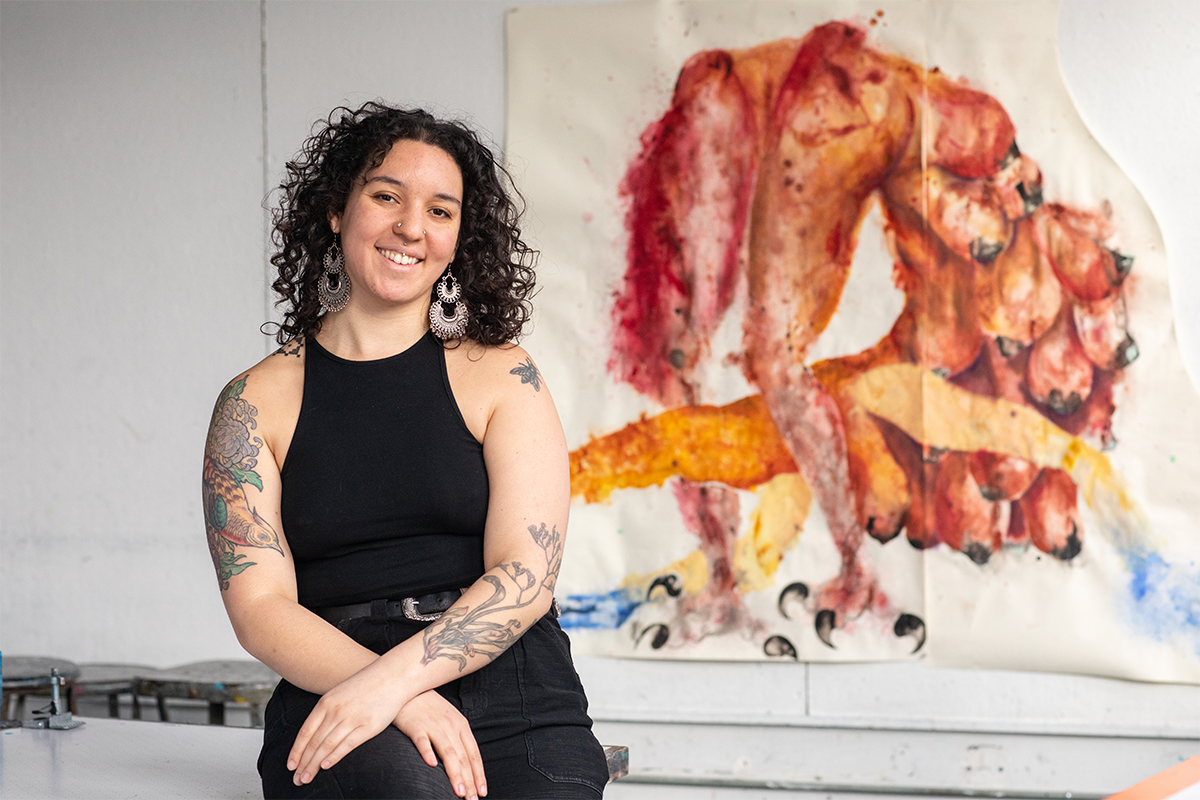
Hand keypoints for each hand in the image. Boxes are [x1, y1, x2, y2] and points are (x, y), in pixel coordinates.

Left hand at [286, 661, 404, 786]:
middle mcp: (336, 710)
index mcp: (327, 702)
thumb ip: (328, 710)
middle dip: (303, 763)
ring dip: (314, 764)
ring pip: (326, 746)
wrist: (393, 675)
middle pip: (314, 742)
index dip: (296, 751)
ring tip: (307, 778)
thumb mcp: (341, 692)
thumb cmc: (367, 685)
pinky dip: (334, 757)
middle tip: (297, 779)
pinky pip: (347, 744)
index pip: (305, 732)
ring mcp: (352, 718)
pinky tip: (325, 766)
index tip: (290, 766)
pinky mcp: (369, 725)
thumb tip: (315, 732)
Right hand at [394, 690, 486, 798]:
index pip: (473, 754)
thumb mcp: (449, 720)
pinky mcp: (415, 725)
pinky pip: (422, 740)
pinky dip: (427, 752)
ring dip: (454, 773)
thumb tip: (464, 766)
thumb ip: (457, 740)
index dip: (478, 774)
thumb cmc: (429, 708)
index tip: (482, 792)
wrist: (409, 687)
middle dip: (469, 780)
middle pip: (462, 757)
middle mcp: (450, 726)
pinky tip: (431, 765)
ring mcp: (433, 725)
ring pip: (447, 752)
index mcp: (461, 726)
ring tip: (459, 792)